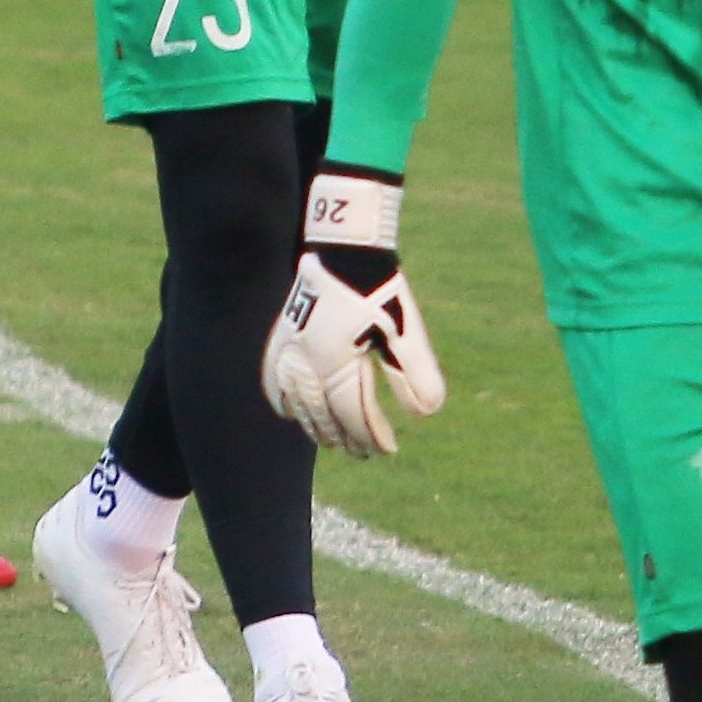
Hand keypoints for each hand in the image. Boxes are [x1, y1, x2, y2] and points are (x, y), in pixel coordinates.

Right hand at [263, 168, 445, 457]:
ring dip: (315, 425)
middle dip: (346, 437)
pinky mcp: (282, 337)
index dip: (372, 435)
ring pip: (297, 401)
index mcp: (339, 360)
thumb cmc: (380, 289)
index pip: (354, 412)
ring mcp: (290, 349)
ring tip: (332, 442)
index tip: (388, 449)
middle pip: (324, 413)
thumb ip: (417, 372)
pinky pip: (273, 378)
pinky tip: (290, 413)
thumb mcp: (406, 330)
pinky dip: (282, 400)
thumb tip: (428, 413)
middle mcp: (308, 360)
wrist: (345, 248)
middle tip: (364, 453)